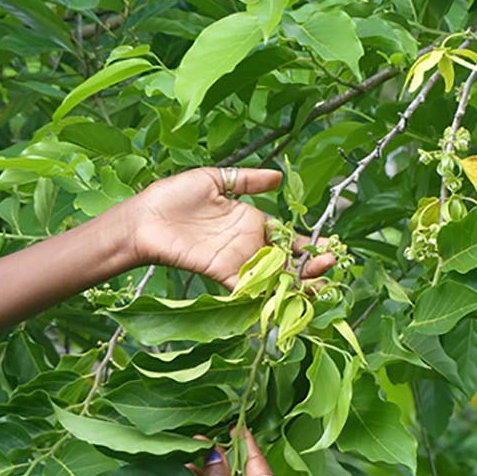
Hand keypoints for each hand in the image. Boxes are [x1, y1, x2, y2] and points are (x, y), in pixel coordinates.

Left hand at [127, 167, 334, 287]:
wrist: (146, 217)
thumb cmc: (175, 196)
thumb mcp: (216, 179)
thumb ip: (247, 180)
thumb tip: (279, 178)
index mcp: (249, 221)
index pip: (286, 234)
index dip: (307, 242)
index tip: (328, 245)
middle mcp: (248, 244)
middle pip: (286, 259)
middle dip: (310, 265)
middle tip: (330, 265)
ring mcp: (237, 260)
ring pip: (273, 275)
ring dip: (296, 282)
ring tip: (319, 284)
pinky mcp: (222, 272)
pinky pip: (248, 287)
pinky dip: (266, 294)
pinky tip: (286, 298)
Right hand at [166, 429, 284, 475]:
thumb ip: (219, 470)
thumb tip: (215, 449)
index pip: (259, 462)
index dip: (246, 442)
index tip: (237, 425)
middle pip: (248, 472)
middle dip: (229, 454)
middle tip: (217, 435)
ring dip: (217, 469)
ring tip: (202, 449)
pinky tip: (195, 470)